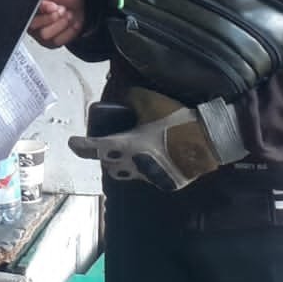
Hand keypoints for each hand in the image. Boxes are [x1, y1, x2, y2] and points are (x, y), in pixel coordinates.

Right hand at [29, 0, 85, 47]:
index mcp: (31, 4)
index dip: (42, 9)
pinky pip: (57, 42)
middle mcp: (32, 19)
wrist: (83, 4)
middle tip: (62, 9)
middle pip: (33, 26)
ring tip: (67, 14)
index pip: (28, 10)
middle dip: (52, 17)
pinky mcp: (50, 42)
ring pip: (45, 36)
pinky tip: (69, 24)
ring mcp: (40, 32)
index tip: (54, 5)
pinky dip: (67, 32)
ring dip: (60, 24)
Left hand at [66, 87, 246, 191]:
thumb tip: (124, 97)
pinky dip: (148, 168)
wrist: (210, 139)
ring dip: (125, 164)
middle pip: (109, 166)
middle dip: (105, 157)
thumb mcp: (150, 101)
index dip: (81, 146)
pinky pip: (151, 177)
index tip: (72, 142)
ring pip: (129, 174)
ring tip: (130, 153)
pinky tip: (156, 158)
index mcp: (125, 146)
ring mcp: (150, 178)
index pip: (93, 148)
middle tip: (106, 146)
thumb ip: (132, 100)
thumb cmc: (177, 119)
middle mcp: (133, 166)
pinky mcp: (167, 184)